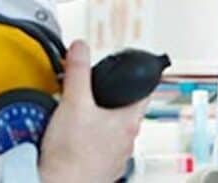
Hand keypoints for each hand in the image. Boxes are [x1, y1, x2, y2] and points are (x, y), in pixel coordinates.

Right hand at [38, 40, 148, 182]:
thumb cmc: (71, 155)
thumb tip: (80, 48)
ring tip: (80, 115)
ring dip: (101, 120)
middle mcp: (128, 141)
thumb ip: (78, 71)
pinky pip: (101, 148)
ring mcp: (116, 157)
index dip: (142, 76)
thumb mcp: (73, 102)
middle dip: (112, 98)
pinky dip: (92, 139)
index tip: (141, 69)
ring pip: (113, 130)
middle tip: (96, 90)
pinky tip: (75, 138)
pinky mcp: (101, 168)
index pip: (146, 91)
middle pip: (127, 110)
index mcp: (128, 121)